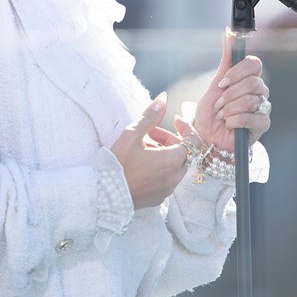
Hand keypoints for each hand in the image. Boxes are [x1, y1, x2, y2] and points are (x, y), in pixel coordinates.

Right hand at [109, 93, 187, 208]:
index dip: (186, 127)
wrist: (102, 196)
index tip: (174, 119)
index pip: (194, 141)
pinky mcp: (158, 198)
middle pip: (184, 153)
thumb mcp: (132, 135)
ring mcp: (167, 190)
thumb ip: (150, 116)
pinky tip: (142, 164)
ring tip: (143, 147)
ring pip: (175, 166)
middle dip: (171, 139)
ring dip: (165, 153)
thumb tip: (163, 98)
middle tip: (151, 132)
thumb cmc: (117, 164)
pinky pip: (167, 179)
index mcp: (173, 161)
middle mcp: (174, 177)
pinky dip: (161, 168)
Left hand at [192, 30, 270, 152]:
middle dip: (230, 95)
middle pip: (253, 82)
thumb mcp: (216, 83)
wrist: (208, 137)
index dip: (238, 72)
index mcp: (250, 78)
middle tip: (219, 104)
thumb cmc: (212, 112)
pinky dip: (234, 121)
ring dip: (230, 109)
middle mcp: (260, 91)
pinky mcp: (263, 125)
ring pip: (251, 100)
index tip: (222, 82)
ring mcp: (263, 108)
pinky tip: (229, 125)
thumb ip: (226, 58)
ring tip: (222, 116)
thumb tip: (228, 32)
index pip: (255, 64)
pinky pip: (252, 118)